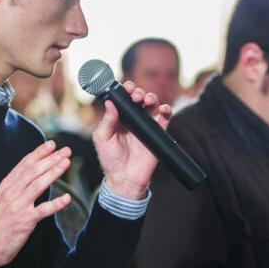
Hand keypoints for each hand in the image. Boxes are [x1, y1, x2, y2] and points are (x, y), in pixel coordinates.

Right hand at [0, 140, 70, 267]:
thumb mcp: (3, 199)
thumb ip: (16, 186)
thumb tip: (31, 174)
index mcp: (6, 186)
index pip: (24, 164)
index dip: (39, 153)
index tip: (51, 145)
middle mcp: (12, 192)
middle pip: (34, 171)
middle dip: (51, 158)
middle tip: (65, 150)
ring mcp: (18, 206)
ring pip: (39, 185)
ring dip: (54, 172)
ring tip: (66, 163)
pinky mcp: (24, 221)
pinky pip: (43, 210)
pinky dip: (56, 203)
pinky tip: (67, 198)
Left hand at [92, 81, 171, 199]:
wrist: (125, 179)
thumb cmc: (110, 160)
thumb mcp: (102, 139)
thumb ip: (107, 121)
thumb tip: (110, 103)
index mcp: (118, 118)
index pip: (123, 99)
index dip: (125, 91)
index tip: (126, 88)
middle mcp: (132, 120)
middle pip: (138, 98)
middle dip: (138, 92)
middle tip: (135, 96)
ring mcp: (145, 126)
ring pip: (151, 105)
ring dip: (151, 97)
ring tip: (147, 100)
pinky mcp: (157, 133)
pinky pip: (165, 118)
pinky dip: (166, 110)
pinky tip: (162, 109)